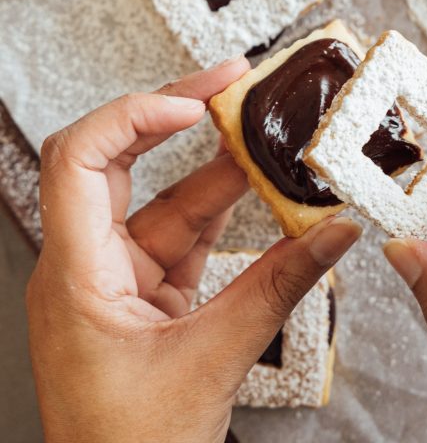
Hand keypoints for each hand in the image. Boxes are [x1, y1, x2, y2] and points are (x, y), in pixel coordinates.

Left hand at [27, 59, 360, 442]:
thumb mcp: (213, 361)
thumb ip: (279, 288)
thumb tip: (333, 233)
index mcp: (74, 275)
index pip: (78, 161)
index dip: (132, 116)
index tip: (193, 104)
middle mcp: (85, 265)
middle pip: (116, 160)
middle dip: (174, 114)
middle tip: (228, 82)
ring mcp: (114, 279)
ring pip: (163, 199)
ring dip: (215, 169)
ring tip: (264, 135)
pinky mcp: (144, 296)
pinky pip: (184, 237)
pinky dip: (224, 215)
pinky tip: (262, 194)